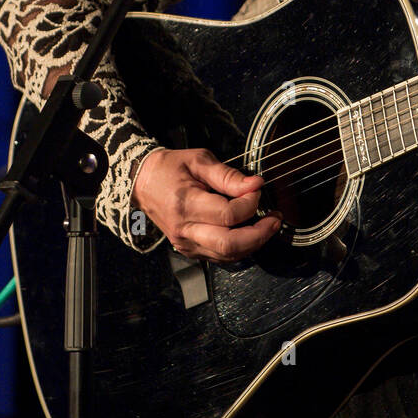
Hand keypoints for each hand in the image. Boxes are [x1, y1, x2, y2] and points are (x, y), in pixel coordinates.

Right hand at [132, 147, 281, 261]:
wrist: (142, 183)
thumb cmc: (169, 168)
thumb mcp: (198, 160)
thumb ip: (228, 175)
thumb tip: (255, 184)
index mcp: (185, 203)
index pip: (228, 215)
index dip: (250, 203)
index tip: (257, 189)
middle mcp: (185, 229)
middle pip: (230, 244)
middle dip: (260, 234)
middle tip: (275, 219)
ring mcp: (186, 243)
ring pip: (228, 255)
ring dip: (254, 243)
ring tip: (268, 224)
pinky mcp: (189, 250)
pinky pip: (221, 256)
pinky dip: (241, 247)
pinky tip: (250, 232)